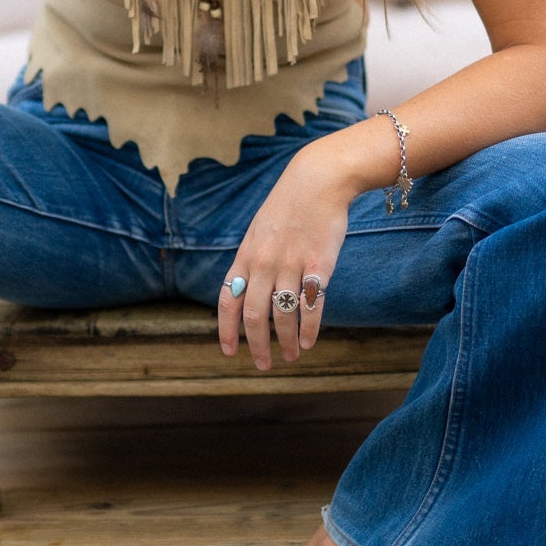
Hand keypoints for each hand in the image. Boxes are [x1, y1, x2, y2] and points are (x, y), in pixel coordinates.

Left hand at [216, 141, 356, 371]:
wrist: (318, 180)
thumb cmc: (288, 206)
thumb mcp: (259, 231)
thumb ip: (251, 260)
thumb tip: (244, 289)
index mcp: (245, 255)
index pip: (228, 299)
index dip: (226, 329)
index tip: (229, 351)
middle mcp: (264, 262)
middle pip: (253, 314)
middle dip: (256, 345)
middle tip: (263, 365)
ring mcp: (291, 264)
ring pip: (283, 315)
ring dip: (285, 341)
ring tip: (291, 356)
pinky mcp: (319, 266)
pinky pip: (311, 306)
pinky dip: (308, 329)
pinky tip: (307, 342)